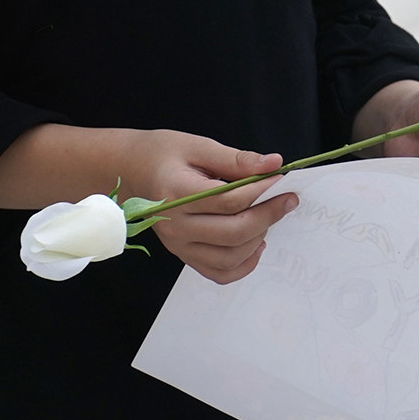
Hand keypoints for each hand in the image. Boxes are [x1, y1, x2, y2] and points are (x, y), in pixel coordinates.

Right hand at [124, 131, 294, 284]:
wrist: (130, 172)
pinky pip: (218, 273)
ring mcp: (178, 246)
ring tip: (269, 216)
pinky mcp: (184, 255)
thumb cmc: (162, 155)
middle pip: (232, 232)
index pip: (228, 200)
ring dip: (258, 238)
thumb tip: (273, 164)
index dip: (260, 190)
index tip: (280, 178)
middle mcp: (175, 226)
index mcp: (176, 194)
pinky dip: (243, 264)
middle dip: (268, 215)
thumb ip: (236, 159)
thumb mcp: (198, 146)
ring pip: (228, 258)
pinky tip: (256, 243)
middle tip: (288, 199)